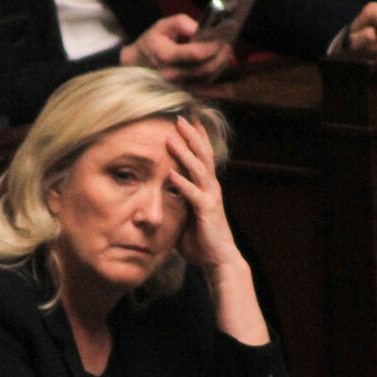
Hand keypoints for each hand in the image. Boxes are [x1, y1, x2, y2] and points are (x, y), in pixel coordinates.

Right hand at [121, 14, 234, 82]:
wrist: (138, 63)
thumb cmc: (152, 41)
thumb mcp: (162, 25)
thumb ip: (181, 23)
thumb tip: (200, 28)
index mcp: (165, 55)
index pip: (194, 54)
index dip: (211, 47)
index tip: (221, 38)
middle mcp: (171, 73)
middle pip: (204, 69)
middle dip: (220, 57)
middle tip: (228, 45)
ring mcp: (177, 84)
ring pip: (206, 78)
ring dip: (220, 66)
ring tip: (227, 52)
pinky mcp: (182, 89)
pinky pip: (203, 84)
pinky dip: (214, 73)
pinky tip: (220, 62)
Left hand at [166, 116, 236, 273]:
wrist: (218, 259)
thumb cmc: (200, 240)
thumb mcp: (184, 215)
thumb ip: (175, 201)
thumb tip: (157, 195)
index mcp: (206, 187)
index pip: (202, 156)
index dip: (196, 138)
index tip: (188, 120)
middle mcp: (211, 188)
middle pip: (202, 155)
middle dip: (191, 135)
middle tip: (180, 117)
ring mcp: (210, 198)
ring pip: (198, 169)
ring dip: (184, 152)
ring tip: (171, 137)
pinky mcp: (206, 211)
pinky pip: (192, 194)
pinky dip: (181, 183)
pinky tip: (170, 174)